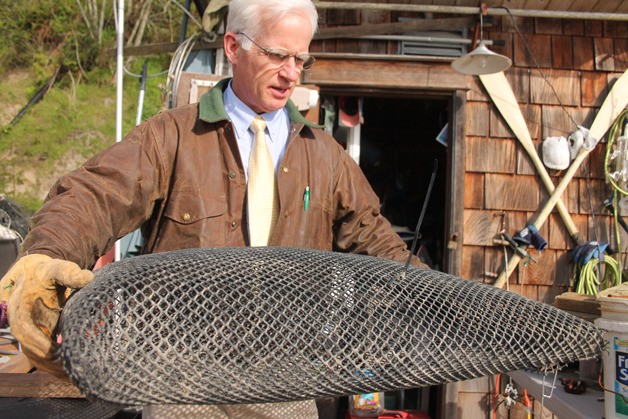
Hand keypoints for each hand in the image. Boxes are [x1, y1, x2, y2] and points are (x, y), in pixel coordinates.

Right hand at [0, 254, 93, 376]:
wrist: (38, 271)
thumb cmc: (48, 270)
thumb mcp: (58, 268)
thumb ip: (70, 273)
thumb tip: (88, 277)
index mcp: (21, 306)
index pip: (26, 330)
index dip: (39, 342)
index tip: (56, 352)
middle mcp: (20, 321)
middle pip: (29, 347)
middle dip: (47, 360)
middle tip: (68, 369)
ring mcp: (27, 329)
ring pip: (33, 354)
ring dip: (49, 366)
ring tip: (70, 374)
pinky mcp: (36, 334)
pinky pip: (40, 352)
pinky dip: (52, 363)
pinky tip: (67, 370)